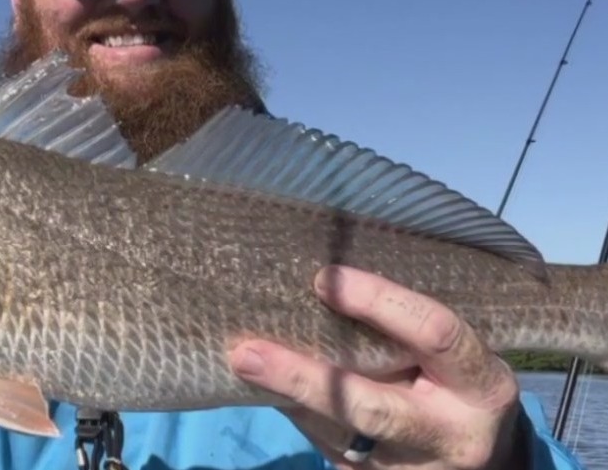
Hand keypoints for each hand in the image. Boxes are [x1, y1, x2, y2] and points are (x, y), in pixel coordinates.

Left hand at [228, 265, 525, 469]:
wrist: (485, 461)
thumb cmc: (459, 384)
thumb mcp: (454, 357)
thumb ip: (406, 331)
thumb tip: (324, 287)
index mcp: (482, 385)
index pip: (434, 334)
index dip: (378, 303)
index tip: (324, 279)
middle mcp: (450, 435)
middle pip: (369, 407)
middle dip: (302, 377)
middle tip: (248, 352)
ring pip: (335, 431)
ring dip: (287, 394)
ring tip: (246, 362)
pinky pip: (326, 445)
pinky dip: (297, 412)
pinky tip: (272, 387)